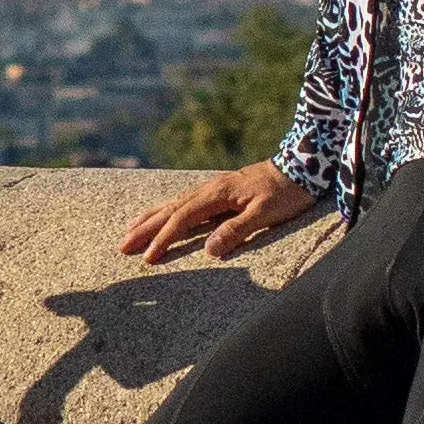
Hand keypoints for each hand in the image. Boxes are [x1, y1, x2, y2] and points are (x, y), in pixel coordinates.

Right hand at [121, 161, 327, 265]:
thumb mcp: (266, 214)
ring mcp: (213, 188)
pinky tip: (162, 213)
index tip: (148, 257)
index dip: (164, 239)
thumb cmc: (286, 193)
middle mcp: (209, 189)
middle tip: (123, 245)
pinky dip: (167, 209)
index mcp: (217, 195)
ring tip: (131, 228)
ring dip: (151, 217)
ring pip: (174, 204)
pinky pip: (185, 201)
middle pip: (170, 210)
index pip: (182, 219)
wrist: (300, 166)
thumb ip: (237, 230)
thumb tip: (209, 249)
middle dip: (145, 228)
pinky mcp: (219, 191)